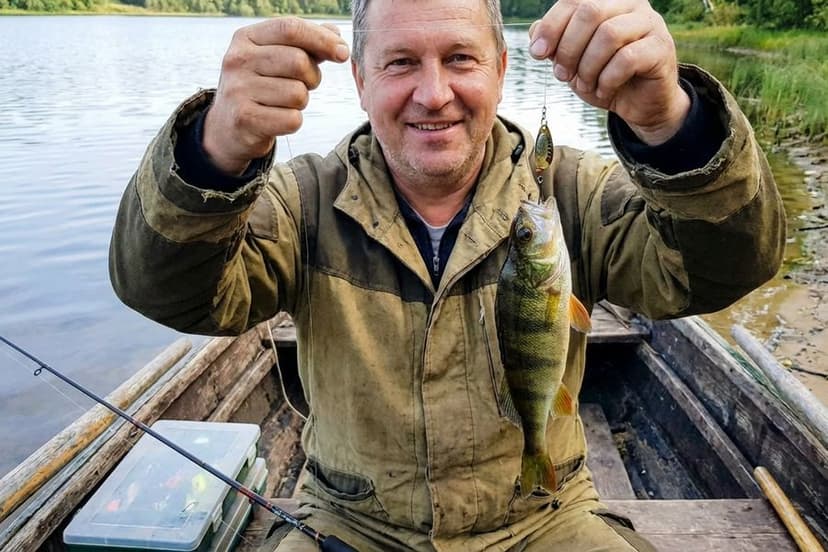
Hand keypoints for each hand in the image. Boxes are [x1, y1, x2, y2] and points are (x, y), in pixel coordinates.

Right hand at [203, 17, 349, 174]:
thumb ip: (304, 43)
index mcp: (246, 38)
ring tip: (283, 102)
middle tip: (303, 85)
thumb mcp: (273, 57)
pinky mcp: (245, 120)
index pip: (290, 28)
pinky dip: (293, 121)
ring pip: (298, 93)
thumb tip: (335, 33)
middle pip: (299, 62)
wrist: (226, 127)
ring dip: (301, 101)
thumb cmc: (259, 87)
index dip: (322, 39)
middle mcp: (238, 60)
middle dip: (313, 77)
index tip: (342, 52)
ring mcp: (238, 90)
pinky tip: (277, 119)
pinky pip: (292, 119)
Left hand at [528, 0, 689, 144]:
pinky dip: (607, 79)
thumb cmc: (604, 76)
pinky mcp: (660, 48)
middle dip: (568, 49)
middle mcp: (631, 5)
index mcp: (607, 1)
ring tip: (586, 85)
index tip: (538, 53)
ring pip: (609, 35)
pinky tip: (604, 90)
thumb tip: (535, 31)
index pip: (573, 0)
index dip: (551, 26)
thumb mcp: (572, 60)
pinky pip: (627, 58)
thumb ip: (555, 42)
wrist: (637, 104)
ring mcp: (649, 24)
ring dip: (588, 67)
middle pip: (590, 12)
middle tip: (562, 75)